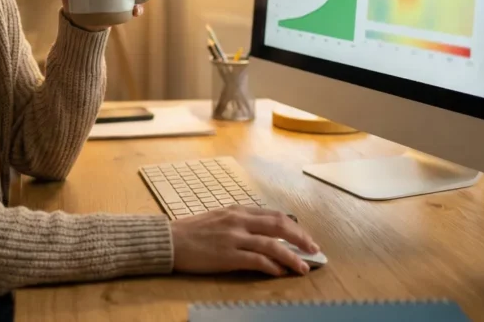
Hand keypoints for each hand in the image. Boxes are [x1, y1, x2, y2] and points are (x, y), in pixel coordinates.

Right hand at [170, 207, 319, 276]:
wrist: (169, 241)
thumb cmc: (191, 231)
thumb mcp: (218, 218)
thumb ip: (240, 223)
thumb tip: (263, 234)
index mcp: (237, 210)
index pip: (274, 215)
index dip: (294, 227)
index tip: (305, 237)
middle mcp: (238, 220)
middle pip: (279, 226)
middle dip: (300, 238)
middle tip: (314, 249)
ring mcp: (234, 238)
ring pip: (272, 245)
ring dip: (292, 257)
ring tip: (304, 267)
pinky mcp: (227, 256)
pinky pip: (257, 261)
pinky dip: (272, 267)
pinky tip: (280, 272)